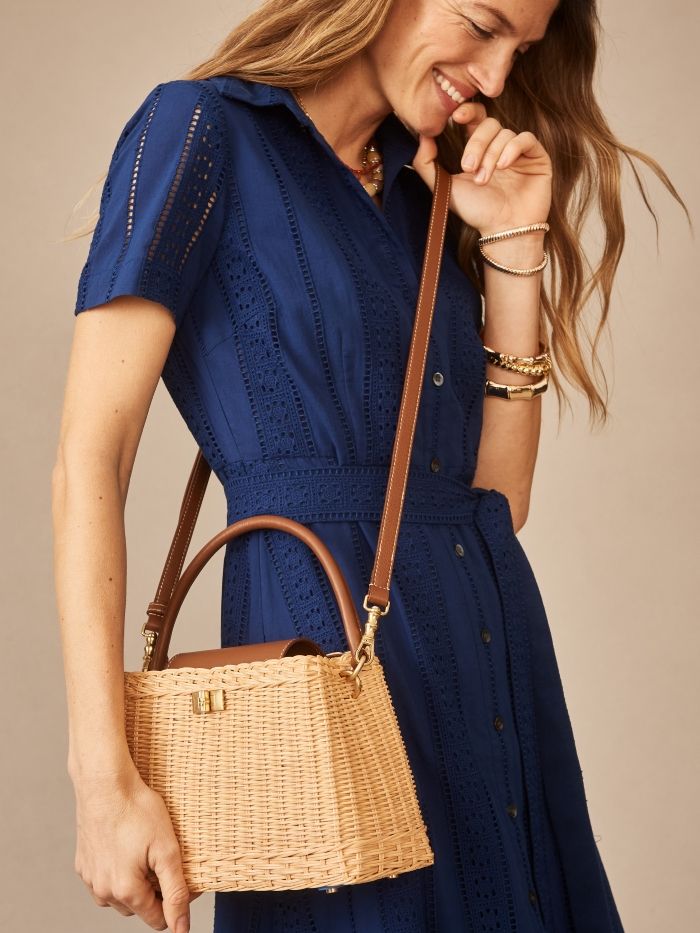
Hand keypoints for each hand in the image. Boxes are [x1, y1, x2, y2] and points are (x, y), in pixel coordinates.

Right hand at [72, 767, 200, 931]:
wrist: (105, 783)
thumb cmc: (137, 810)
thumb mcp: (167, 850)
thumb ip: (176, 892)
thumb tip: (181, 928)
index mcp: (126, 891)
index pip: (157, 919)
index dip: (176, 901)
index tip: (184, 876)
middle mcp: (103, 891)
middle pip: (138, 908)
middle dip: (154, 890)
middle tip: (164, 858)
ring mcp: (90, 878)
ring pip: (119, 896)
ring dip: (134, 883)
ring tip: (145, 851)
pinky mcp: (82, 864)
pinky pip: (103, 880)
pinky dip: (117, 872)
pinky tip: (127, 848)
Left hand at [411, 102, 552, 235]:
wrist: (503, 232)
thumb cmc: (476, 212)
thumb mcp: (445, 188)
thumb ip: (427, 164)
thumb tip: (422, 136)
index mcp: (480, 148)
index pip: (475, 118)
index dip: (467, 111)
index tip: (456, 117)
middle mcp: (500, 146)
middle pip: (488, 124)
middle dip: (476, 144)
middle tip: (468, 167)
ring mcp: (519, 151)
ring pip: (505, 134)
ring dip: (491, 156)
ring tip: (484, 180)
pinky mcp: (537, 157)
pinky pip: (526, 139)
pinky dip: (513, 149)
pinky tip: (504, 166)